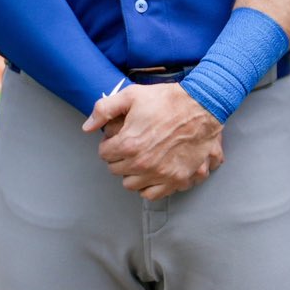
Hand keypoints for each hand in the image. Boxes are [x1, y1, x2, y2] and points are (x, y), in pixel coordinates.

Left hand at [85, 83, 224, 199]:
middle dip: (119, 158)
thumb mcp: (131, 95)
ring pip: (131, 184)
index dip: (109, 144)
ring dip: (132, 173)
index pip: (104, 154)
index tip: (118, 138)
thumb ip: (104, 110)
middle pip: (116, 170)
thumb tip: (87, 127)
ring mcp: (160, 174)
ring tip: (139, 160)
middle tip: (129, 147)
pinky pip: (152, 194)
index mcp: (128, 144)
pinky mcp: (177, 179)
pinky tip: (151, 173)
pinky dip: (149, 186)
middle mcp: (142, 163)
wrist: (202, 106)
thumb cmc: (167, 100)